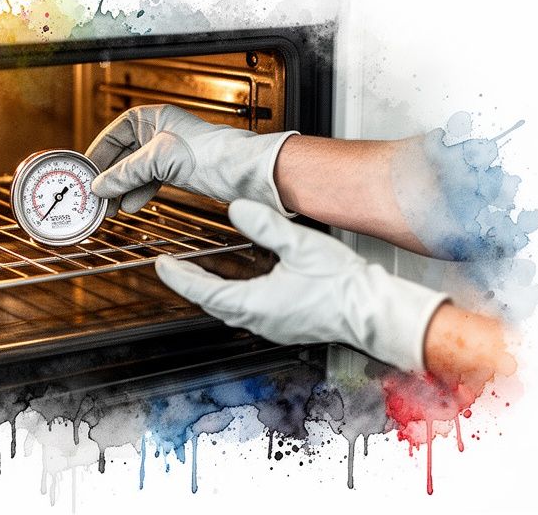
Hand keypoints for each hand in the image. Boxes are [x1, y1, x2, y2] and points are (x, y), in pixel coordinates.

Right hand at [85, 104, 297, 216]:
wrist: (240, 170)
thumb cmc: (210, 151)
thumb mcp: (158, 159)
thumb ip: (126, 173)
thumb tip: (100, 185)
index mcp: (153, 118)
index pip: (114, 132)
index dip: (98, 152)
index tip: (86, 171)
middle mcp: (159, 133)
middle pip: (123, 154)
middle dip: (109, 176)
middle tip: (94, 194)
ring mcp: (168, 152)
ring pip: (135, 171)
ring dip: (121, 188)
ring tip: (110, 205)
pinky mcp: (178, 171)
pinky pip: (149, 181)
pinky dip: (138, 193)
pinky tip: (131, 204)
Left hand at [154, 199, 449, 370]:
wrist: (375, 312)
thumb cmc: (344, 284)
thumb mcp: (299, 245)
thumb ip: (264, 225)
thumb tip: (236, 208)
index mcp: (256, 304)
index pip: (204, 292)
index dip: (180, 278)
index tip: (162, 265)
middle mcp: (260, 322)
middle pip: (213, 304)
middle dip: (192, 286)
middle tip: (175, 269)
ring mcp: (274, 328)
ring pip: (231, 312)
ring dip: (213, 294)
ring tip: (202, 277)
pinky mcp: (288, 328)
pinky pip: (250, 315)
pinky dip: (235, 299)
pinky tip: (243, 288)